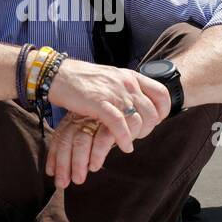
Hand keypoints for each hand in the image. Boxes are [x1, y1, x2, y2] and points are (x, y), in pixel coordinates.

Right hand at [43, 59, 169, 186]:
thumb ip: (126, 89)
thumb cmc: (83, 80)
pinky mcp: (99, 103)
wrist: (59, 75)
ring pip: (138, 119)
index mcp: (131, 76)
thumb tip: (139, 106)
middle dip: (148, 128)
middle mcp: (127, 83)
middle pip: (152, 112)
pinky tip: (124, 146)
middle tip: (138, 136)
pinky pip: (119, 124)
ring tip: (129, 142)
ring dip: (137, 135)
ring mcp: (114, 92)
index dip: (163, 111)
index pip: (162, 93)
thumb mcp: (111, 79)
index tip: (154, 121)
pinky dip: (124, 138)